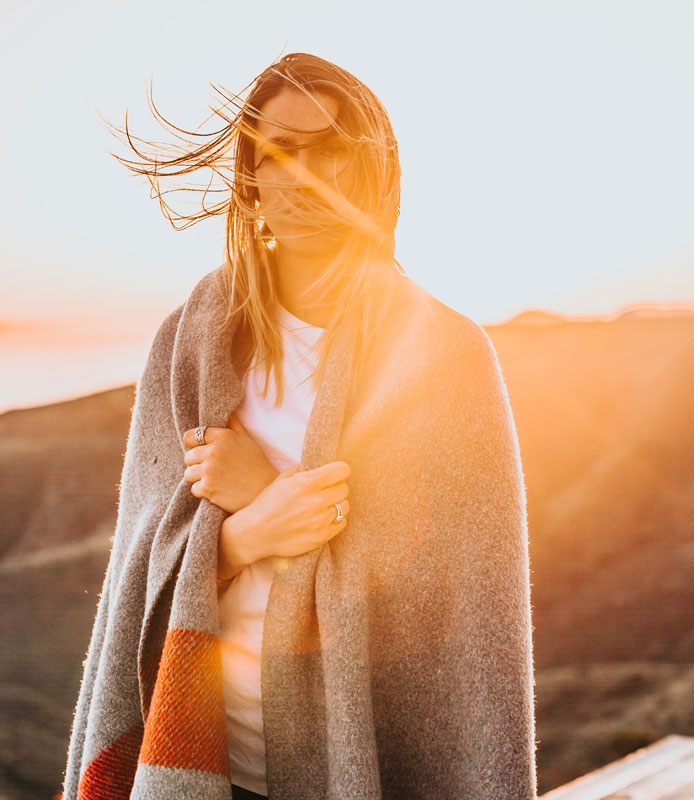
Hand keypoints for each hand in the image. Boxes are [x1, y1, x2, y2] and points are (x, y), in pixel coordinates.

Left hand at [183, 413, 278, 513]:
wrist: (266, 491)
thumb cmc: (258, 465)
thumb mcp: (248, 440)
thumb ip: (234, 425)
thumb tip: (227, 411)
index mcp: (223, 436)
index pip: (191, 436)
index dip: (194, 445)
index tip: (202, 452)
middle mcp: (214, 451)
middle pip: (188, 457)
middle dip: (198, 464)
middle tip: (214, 470)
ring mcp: (209, 469)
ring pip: (189, 474)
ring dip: (199, 479)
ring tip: (217, 480)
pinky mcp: (208, 487)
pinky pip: (194, 489)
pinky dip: (204, 492)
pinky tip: (219, 491)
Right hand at [218, 460, 350, 579]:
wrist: (256, 533)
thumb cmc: (268, 503)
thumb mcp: (282, 479)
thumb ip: (303, 469)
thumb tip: (321, 464)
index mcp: (306, 484)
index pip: (342, 470)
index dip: (340, 470)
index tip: (336, 473)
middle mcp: (316, 501)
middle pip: (344, 488)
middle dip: (336, 487)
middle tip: (326, 491)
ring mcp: (319, 521)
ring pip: (345, 506)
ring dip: (337, 504)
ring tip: (324, 506)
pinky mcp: (321, 537)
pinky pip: (342, 523)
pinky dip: (335, 519)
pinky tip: (322, 518)